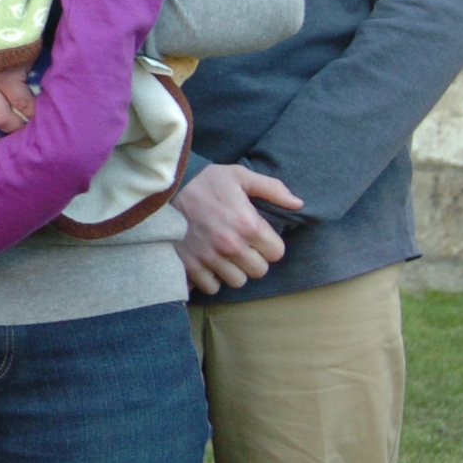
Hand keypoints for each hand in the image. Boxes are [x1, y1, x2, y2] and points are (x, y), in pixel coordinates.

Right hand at [177, 162, 304, 293]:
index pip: (277, 253)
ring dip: (234, 271)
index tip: (259, 238)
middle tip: (242, 248)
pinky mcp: (191, 266)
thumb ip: (272, 189)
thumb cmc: (205, 181)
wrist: (164, 189)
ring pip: (237, 281)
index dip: (270, 245)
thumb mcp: (239, 176)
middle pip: (259, 271)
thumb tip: (298, 204)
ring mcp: (210, 258)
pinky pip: (211, 287)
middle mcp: (231, 245)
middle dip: (254, 260)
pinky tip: (208, 263)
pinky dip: (211, 279)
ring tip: (225, 256)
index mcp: (248, 224)